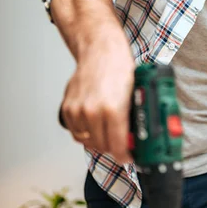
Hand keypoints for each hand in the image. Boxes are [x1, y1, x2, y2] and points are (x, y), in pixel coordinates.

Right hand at [59, 36, 134, 164]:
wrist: (99, 50)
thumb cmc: (118, 67)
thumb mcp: (135, 93)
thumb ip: (134, 117)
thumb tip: (138, 137)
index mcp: (113, 109)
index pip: (118, 146)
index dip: (125, 156)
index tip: (129, 157)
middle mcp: (93, 111)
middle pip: (103, 146)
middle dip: (114, 149)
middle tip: (121, 145)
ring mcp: (78, 110)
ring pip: (88, 142)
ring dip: (99, 142)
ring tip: (108, 135)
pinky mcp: (68, 108)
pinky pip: (75, 133)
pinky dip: (85, 134)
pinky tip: (95, 127)